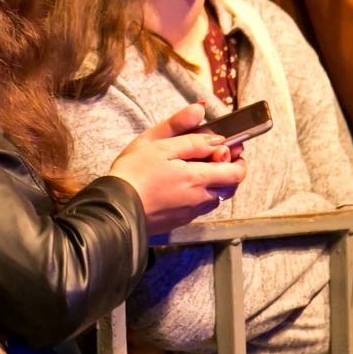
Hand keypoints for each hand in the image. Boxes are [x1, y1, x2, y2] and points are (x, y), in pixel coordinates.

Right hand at [107, 103, 247, 233]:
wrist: (115, 210)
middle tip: (213, 154)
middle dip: (227, 170)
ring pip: (214, 197)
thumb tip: (214, 132)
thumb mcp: (160, 145)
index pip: (236, 173)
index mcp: (199, 179)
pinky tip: (179, 184)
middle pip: (229, 187)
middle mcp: (200, 199)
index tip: (229, 146)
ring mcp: (190, 213)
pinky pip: (198, 206)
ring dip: (213, 182)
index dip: (237, 158)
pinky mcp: (179, 221)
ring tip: (193, 168)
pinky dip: (199, 193)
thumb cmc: (134, 174)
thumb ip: (190, 137)